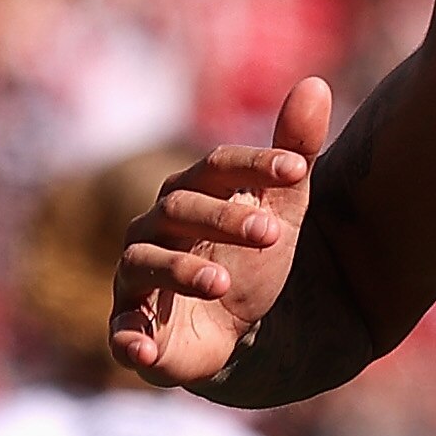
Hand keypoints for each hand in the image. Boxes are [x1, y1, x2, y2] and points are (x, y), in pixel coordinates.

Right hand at [111, 77, 330, 385]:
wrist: (240, 328)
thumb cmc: (253, 256)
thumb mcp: (284, 206)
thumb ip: (296, 150)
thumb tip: (316, 84)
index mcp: (191, 194)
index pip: (213, 167)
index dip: (253, 165)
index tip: (298, 170)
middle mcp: (154, 230)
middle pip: (179, 211)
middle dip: (224, 219)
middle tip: (273, 234)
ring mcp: (139, 280)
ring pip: (145, 264)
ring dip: (180, 271)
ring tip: (222, 284)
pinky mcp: (134, 330)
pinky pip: (120, 332)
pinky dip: (127, 339)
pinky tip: (145, 351)